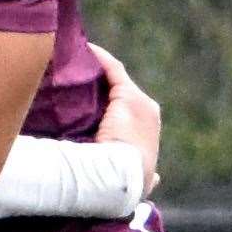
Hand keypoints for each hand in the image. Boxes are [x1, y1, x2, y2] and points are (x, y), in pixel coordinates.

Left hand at [89, 42, 160, 197]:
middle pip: (121, 96)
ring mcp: (140, 104)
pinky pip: (112, 69)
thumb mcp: (138, 179)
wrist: (123, 178)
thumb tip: (159, 178)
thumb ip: (149, 177)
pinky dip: (98, 58)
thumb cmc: (121, 181)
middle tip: (72, 81)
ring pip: (116, 81)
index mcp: (148, 137)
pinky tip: (83, 51)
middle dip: (101, 89)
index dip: (109, 109)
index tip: (86, 104)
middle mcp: (149, 116)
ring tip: (75, 64)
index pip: (127, 116)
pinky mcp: (128, 94)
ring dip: (98, 71)